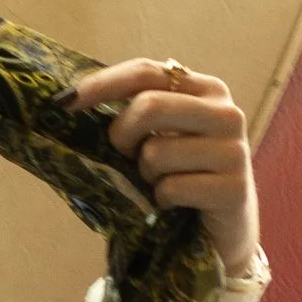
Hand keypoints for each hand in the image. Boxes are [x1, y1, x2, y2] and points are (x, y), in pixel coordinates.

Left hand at [71, 56, 258, 279]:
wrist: (223, 228)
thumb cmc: (183, 174)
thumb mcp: (162, 134)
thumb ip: (137, 110)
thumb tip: (71, 100)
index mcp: (206, 89)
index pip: (147, 72)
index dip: (103, 84)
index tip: (67, 102)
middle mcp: (227, 113)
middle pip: (150, 106)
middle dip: (122, 134)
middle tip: (125, 154)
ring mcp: (234, 151)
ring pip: (156, 152)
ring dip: (145, 174)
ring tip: (161, 181)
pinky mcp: (234, 189)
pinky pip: (171, 188)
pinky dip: (161, 198)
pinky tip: (175, 201)